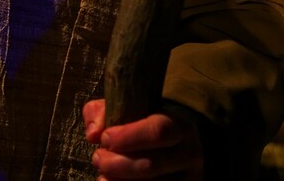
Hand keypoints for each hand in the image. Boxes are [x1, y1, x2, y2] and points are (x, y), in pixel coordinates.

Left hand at [83, 99, 203, 179]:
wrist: (173, 145)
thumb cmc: (142, 126)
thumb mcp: (124, 110)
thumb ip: (103, 113)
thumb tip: (93, 134)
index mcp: (179, 126)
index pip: (159, 131)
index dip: (128, 137)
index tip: (105, 139)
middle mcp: (189, 154)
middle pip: (152, 165)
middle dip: (117, 164)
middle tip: (98, 158)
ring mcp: (189, 178)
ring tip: (103, 175)